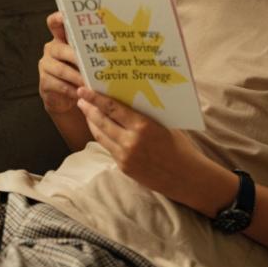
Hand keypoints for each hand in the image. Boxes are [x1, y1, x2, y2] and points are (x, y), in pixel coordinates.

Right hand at [38, 11, 85, 113]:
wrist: (67, 98)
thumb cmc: (81, 74)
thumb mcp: (87, 59)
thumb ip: (92, 50)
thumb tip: (116, 42)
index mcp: (61, 39)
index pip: (55, 24)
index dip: (58, 18)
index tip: (65, 15)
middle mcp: (51, 49)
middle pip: (61, 49)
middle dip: (77, 57)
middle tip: (92, 63)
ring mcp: (46, 66)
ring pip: (62, 69)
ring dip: (78, 77)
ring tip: (91, 82)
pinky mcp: (44, 82)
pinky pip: (59, 85)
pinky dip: (73, 90)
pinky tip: (83, 93)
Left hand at [76, 87, 206, 200]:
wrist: (185, 177)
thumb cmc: (179, 146)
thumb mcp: (165, 124)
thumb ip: (145, 114)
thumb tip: (128, 99)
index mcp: (143, 126)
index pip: (112, 108)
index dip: (96, 98)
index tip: (84, 89)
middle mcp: (130, 141)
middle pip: (101, 121)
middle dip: (89, 108)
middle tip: (81, 98)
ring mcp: (125, 156)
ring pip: (101, 135)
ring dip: (91, 122)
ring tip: (86, 112)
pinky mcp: (124, 167)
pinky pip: (108, 147)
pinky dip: (101, 136)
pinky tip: (99, 129)